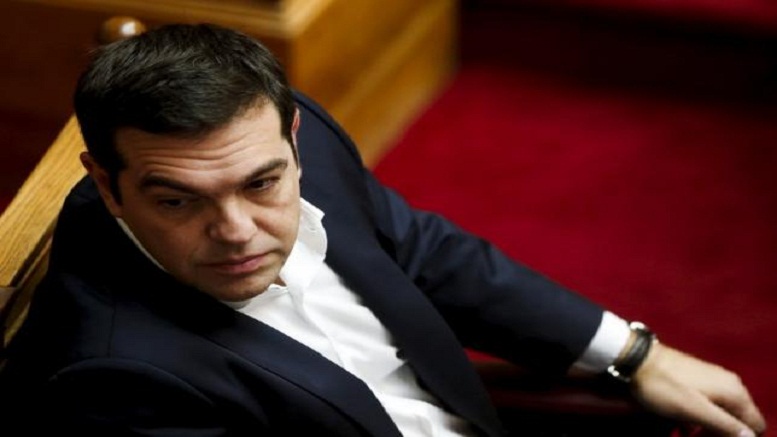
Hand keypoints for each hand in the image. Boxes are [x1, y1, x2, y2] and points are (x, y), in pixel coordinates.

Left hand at [631, 342, 766, 436]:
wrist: (638, 359)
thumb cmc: (664, 387)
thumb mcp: (695, 411)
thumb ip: (726, 425)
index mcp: (735, 392)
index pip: (756, 425)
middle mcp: (730, 384)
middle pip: (739, 420)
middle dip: (722, 434)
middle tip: (699, 436)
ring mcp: (714, 380)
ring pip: (722, 413)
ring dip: (709, 428)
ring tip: (688, 432)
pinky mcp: (698, 379)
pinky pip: (708, 405)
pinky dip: (699, 417)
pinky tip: (682, 424)